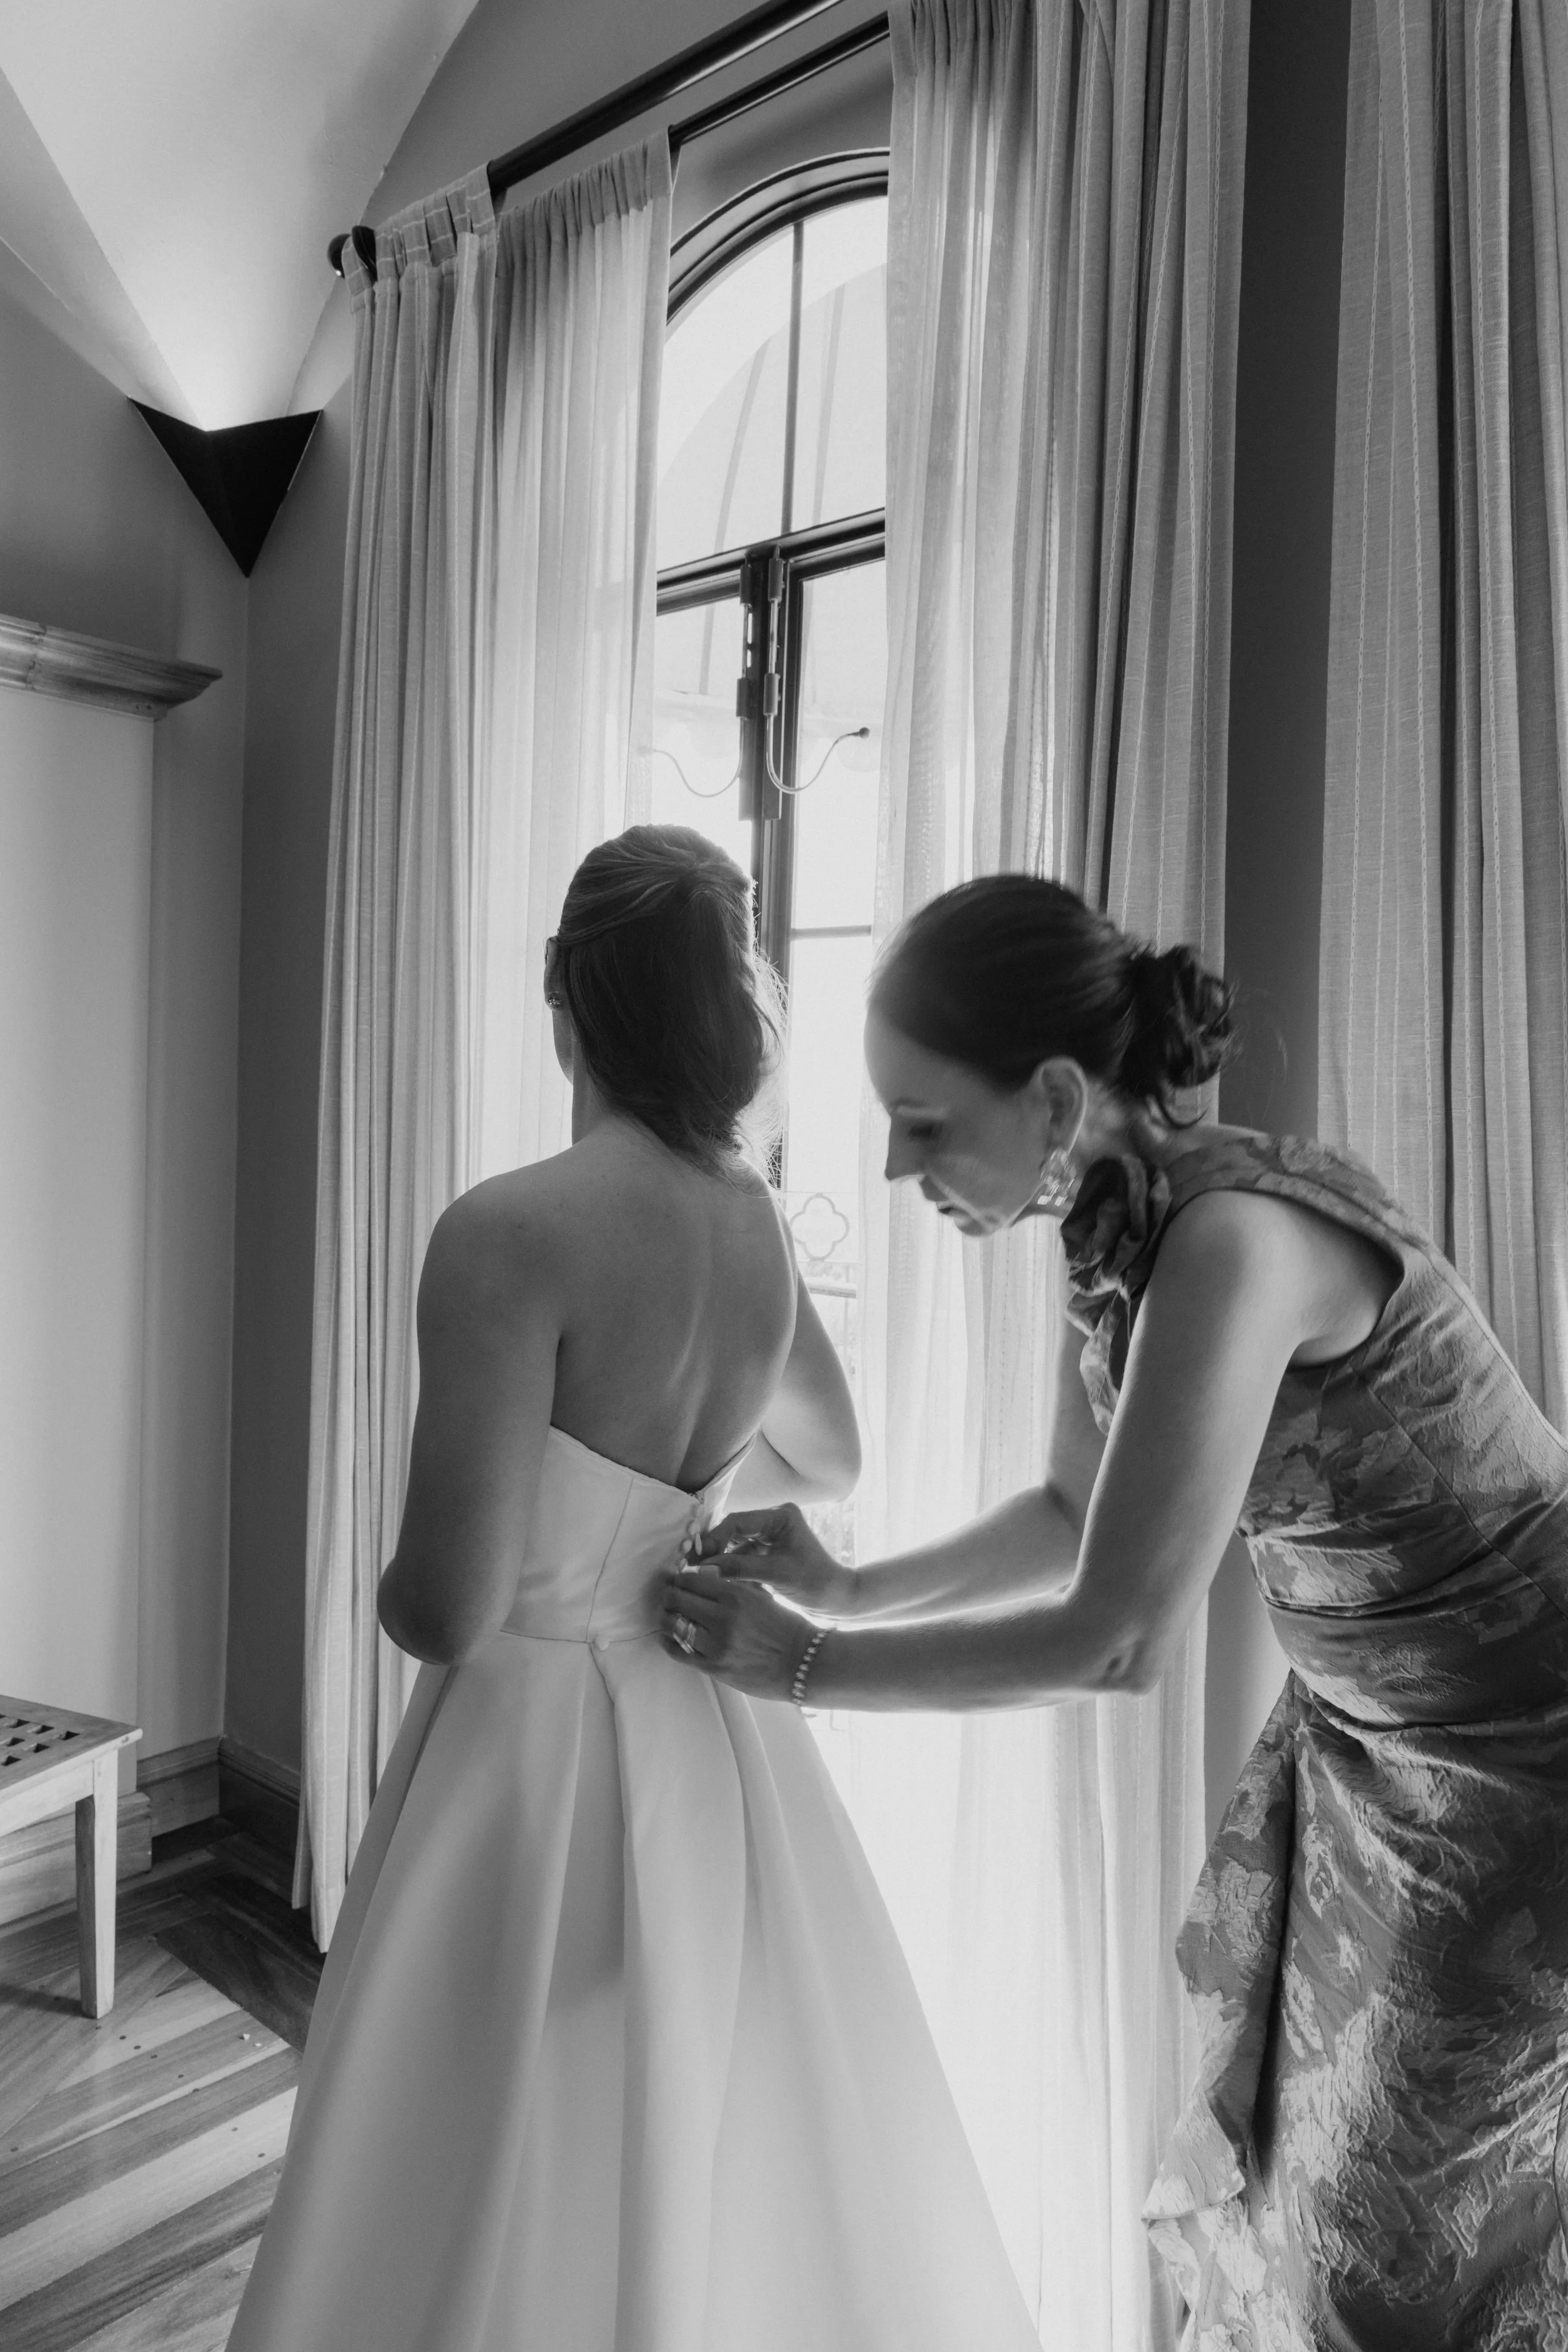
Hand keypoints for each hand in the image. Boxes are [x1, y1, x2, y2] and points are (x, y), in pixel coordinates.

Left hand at [658, 1570, 818, 1700]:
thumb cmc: (784, 1627)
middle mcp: (721, 1618)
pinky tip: (669, 1637)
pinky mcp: (712, 1667)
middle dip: (669, 1596)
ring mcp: (715, 1644)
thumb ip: (731, 1585)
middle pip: (675, 1599)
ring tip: (667, 1616)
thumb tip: (701, 1576)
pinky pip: (677, 1651)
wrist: (801, 1663)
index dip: (679, 1579)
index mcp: (735, 1595)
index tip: (677, 1581)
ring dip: (666, 1617)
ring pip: (671, 1624)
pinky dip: (668, 1641)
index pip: (690, 1579)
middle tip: (669, 1597)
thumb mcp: (761, 1595)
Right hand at [689, 1503, 848, 1613]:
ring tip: (698, 1574)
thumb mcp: (776, 1574)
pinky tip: (715, 1580)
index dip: (715, 1538)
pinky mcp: (767, 1552)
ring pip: (734, 1544)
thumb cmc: (814, 1583)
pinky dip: (729, 1568)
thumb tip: (704, 1569)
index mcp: (781, 1516)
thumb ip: (739, 1568)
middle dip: (713, 1548)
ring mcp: (770, 1536)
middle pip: (733, 1530)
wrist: (837, 1599)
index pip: (738, 1521)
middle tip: (690, 1565)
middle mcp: (774, 1520)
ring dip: (719, 1559)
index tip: (697, 1557)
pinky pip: (741, 1555)